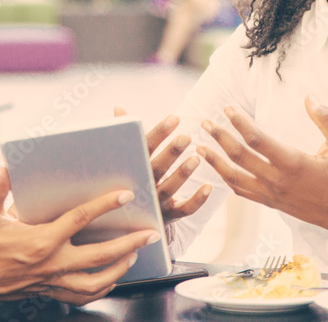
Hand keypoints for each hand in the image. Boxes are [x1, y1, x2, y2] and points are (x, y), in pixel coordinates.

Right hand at [0, 165, 159, 304]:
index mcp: (40, 240)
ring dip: (120, 268)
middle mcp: (51, 263)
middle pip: (100, 255)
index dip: (105, 205)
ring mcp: (52, 281)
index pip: (80, 219)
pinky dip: (101, 288)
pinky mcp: (48, 291)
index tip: (125, 195)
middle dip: (129, 244)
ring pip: (96, 280)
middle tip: (150, 233)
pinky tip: (111, 278)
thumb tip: (4, 165)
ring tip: (135, 255)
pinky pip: (82, 295)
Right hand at [114, 106, 211, 222]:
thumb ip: (124, 134)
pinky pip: (184, 210)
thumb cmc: (128, 178)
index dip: (159, 132)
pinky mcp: (168, 217)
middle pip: (157, 168)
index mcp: (132, 167)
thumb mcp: (124, 158)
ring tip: (197, 158)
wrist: (122, 220)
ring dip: (183, 174)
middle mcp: (142, 185)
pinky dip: (197, 200)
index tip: (175, 117)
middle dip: (172, 152)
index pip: (145, 146)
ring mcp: (154, 203)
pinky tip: (209, 186)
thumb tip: (118, 107)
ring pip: (170, 189)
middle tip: (187, 137)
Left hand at [197, 96, 327, 240]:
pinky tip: (217, 169)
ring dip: (214, 161)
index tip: (227, 108)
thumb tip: (310, 97)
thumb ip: (327, 119)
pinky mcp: (270, 203)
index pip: (257, 139)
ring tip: (198, 147)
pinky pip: (242, 192)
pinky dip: (226, 180)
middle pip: (239, 157)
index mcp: (293, 163)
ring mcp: (271, 194)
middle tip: (204, 122)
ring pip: (234, 178)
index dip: (239, 122)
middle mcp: (278, 180)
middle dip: (219, 138)